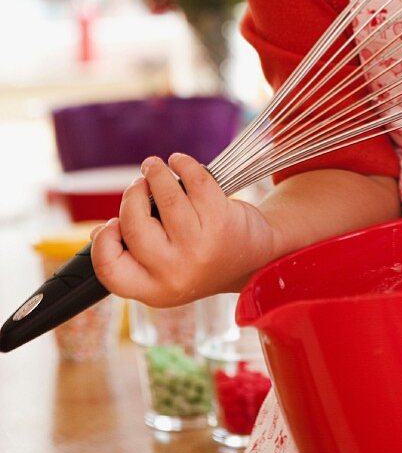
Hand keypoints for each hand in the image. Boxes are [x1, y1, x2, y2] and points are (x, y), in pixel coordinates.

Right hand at [90, 153, 276, 305]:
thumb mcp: (164, 271)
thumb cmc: (201, 258)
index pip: (110, 270)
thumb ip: (133, 257)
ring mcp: (198, 247)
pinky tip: (178, 162)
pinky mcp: (220, 220)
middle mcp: (175, 272)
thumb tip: (96, 233)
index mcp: (154, 290)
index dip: (102, 242)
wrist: (254, 259)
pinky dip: (182, 164)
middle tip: (139, 185)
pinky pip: (194, 181)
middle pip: (134, 225)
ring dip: (154, 173)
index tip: (110, 222)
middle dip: (132, 196)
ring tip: (153, 167)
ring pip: (164, 198)